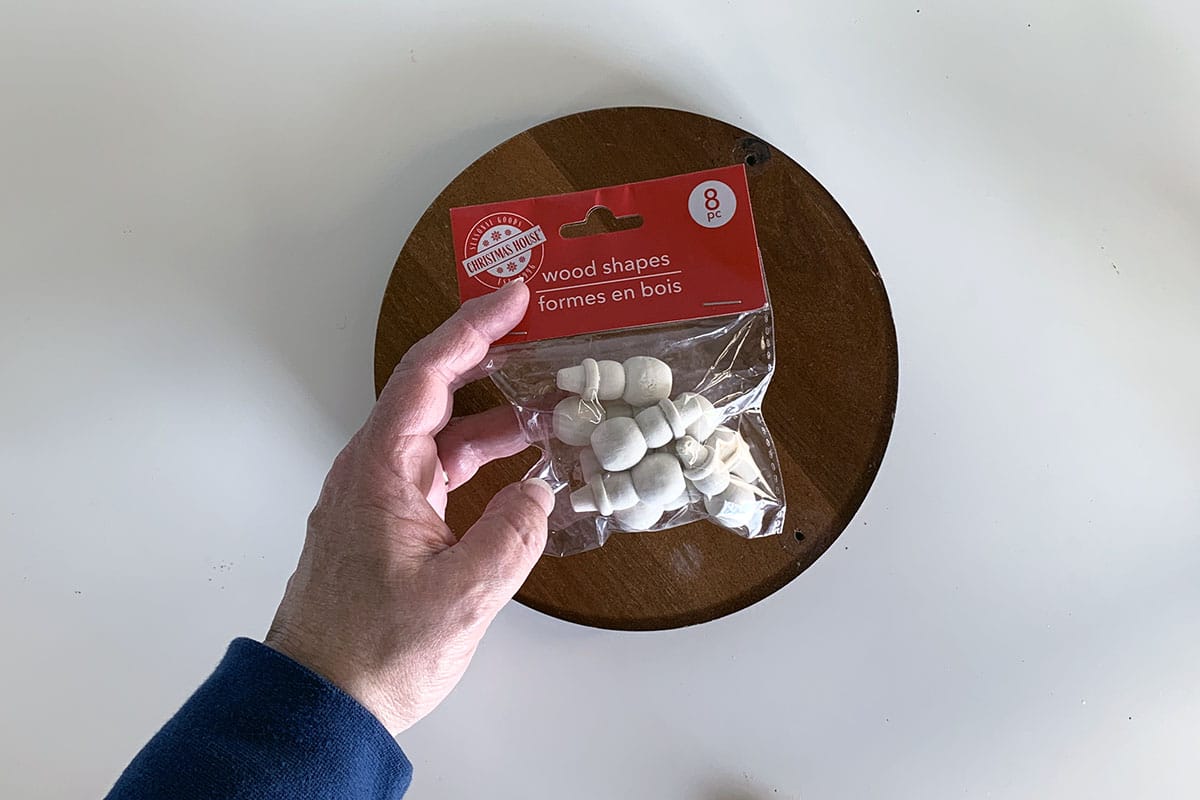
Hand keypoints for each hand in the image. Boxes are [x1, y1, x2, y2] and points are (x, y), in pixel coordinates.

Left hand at [265, 280, 551, 734]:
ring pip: (441, 434)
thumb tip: (541, 493)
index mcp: (381, 469)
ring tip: (551, 407)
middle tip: (538, 329)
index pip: (430, 374)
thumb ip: (512, 537)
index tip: (516, 295)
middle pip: (434, 391)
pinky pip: (439, 471)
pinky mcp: (389, 523)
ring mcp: (380, 496)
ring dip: (493, 416)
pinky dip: (480, 459)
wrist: (321, 701)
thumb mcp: (461, 596)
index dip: (475, 326)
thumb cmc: (373, 651)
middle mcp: (374, 470)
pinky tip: (520, 467)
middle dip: (487, 354)